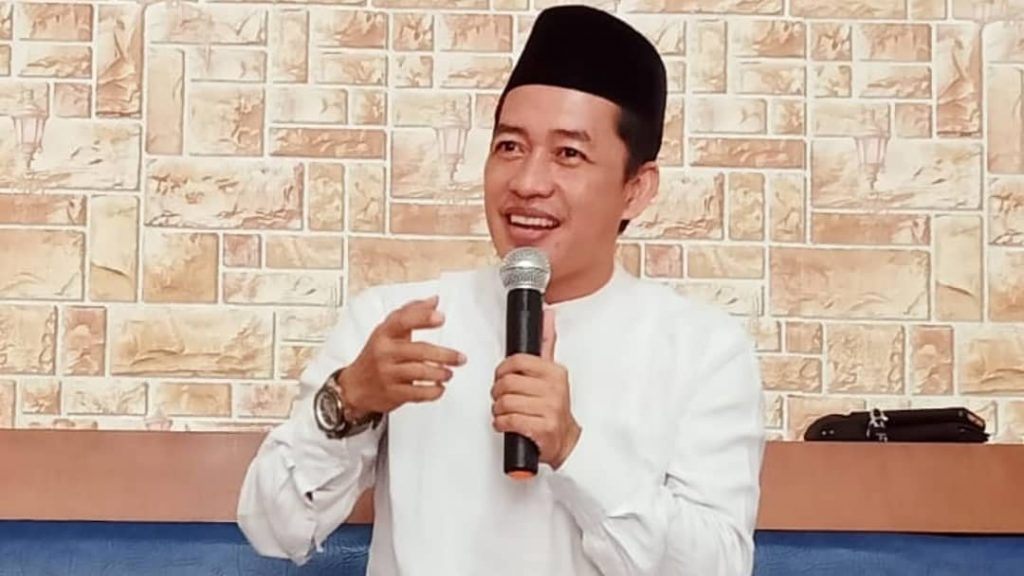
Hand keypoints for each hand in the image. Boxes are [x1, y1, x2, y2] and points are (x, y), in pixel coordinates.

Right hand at [339, 296, 466, 418]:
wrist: (355, 387)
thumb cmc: (376, 355)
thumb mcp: (388, 331)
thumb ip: (412, 313)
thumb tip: (434, 300)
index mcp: (384, 333)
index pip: (402, 321)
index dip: (423, 318)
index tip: (440, 317)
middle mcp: (384, 352)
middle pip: (419, 350)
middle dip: (445, 355)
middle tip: (460, 358)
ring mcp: (387, 373)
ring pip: (420, 372)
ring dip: (440, 373)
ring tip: (449, 373)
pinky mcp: (392, 393)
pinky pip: (417, 393)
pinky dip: (433, 392)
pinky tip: (439, 388)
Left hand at [491, 309, 580, 469]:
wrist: (565, 441)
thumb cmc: (554, 408)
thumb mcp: (552, 373)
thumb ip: (547, 343)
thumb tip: (548, 315)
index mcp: (555, 372)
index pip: (517, 361)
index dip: (503, 370)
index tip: (503, 376)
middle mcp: (554, 389)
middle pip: (507, 383)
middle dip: (498, 393)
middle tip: (502, 398)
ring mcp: (550, 409)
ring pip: (505, 403)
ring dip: (498, 410)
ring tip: (506, 412)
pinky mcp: (543, 429)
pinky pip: (509, 421)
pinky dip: (501, 424)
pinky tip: (507, 423)